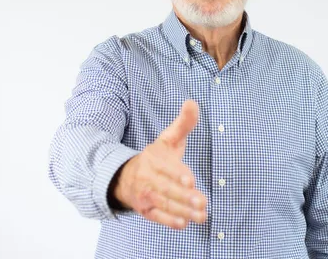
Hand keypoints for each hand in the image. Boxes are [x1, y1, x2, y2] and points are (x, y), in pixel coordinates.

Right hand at [112, 99, 207, 228]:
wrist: (125, 176)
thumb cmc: (156, 157)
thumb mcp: (168, 138)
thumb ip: (183, 123)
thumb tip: (192, 102)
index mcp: (154, 159)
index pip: (167, 168)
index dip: (178, 175)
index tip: (190, 180)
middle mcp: (148, 178)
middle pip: (167, 189)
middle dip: (184, 197)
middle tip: (202, 202)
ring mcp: (146, 195)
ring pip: (164, 204)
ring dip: (182, 211)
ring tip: (201, 216)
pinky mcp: (145, 210)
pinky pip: (156, 217)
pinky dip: (168, 221)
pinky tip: (183, 224)